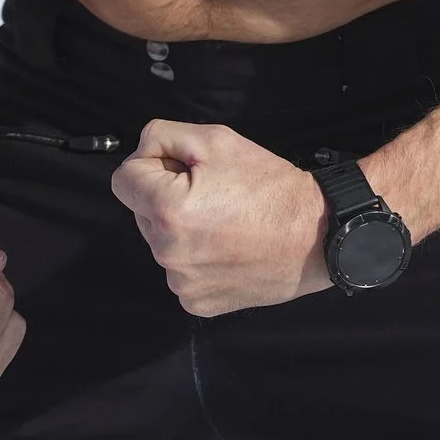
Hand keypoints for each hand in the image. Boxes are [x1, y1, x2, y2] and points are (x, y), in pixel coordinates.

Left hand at [111, 119, 330, 316]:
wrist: (316, 236)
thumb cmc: (269, 186)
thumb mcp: (215, 139)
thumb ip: (162, 136)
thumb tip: (140, 153)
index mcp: (165, 210)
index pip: (123, 179)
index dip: (152, 165)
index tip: (184, 168)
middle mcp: (167, 253)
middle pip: (141, 211)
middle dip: (165, 196)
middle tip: (212, 193)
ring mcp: (181, 283)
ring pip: (160, 241)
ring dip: (180, 227)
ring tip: (224, 220)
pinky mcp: (197, 303)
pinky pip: (180, 270)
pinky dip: (196, 257)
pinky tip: (227, 246)